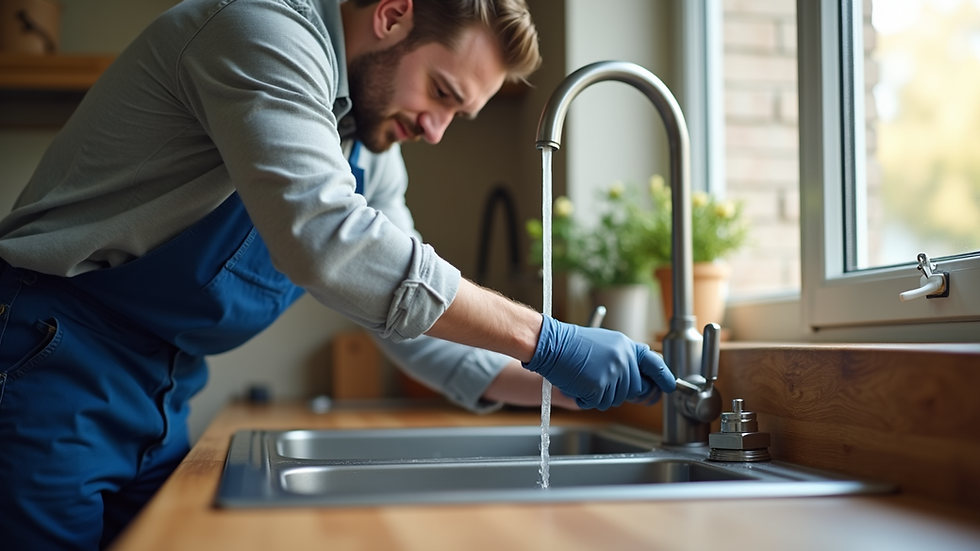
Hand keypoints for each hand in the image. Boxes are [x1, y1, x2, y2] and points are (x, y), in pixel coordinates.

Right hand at [522, 315, 675, 409]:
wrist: (550, 343)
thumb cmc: (571, 344)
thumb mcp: (605, 343)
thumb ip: (624, 358)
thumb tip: (639, 379)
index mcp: (626, 346)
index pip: (654, 363)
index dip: (664, 377)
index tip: (670, 386)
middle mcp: (623, 359)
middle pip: (636, 390)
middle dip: (621, 392)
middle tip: (601, 382)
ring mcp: (612, 373)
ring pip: (616, 399)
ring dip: (600, 395)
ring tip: (584, 377)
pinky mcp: (599, 386)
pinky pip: (598, 403)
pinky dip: (585, 399)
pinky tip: (577, 383)